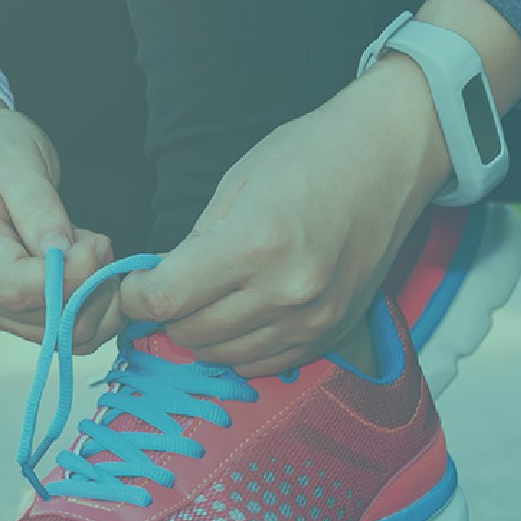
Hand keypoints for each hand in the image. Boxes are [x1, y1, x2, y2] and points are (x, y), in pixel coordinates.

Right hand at [0, 88, 115, 343]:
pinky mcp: (2, 306)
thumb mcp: (17, 159)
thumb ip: (40, 207)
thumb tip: (65, 256)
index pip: (17, 289)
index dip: (68, 279)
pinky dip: (83, 306)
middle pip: (39, 318)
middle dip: (87, 288)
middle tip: (101, 242)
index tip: (97, 245)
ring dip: (91, 300)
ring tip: (93, 249)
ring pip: (53, 334)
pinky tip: (86, 268)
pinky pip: (52, 329)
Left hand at [110, 61, 450, 373]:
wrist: (387, 159)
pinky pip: (261, 364)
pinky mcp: (331, 333)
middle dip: (167, 312)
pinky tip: (242, 311)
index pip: (166, 299)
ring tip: (208, 296)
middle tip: (171, 285)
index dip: (135, 296)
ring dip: (202, 332)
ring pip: (222, 356)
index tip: (133, 284)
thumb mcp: (235, 185)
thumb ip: (192, 243)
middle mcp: (286, 291)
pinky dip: (238, 346)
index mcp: (255, 244)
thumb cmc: (308, 157)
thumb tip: (155, 285)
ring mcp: (313, 318)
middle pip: (190, 333)